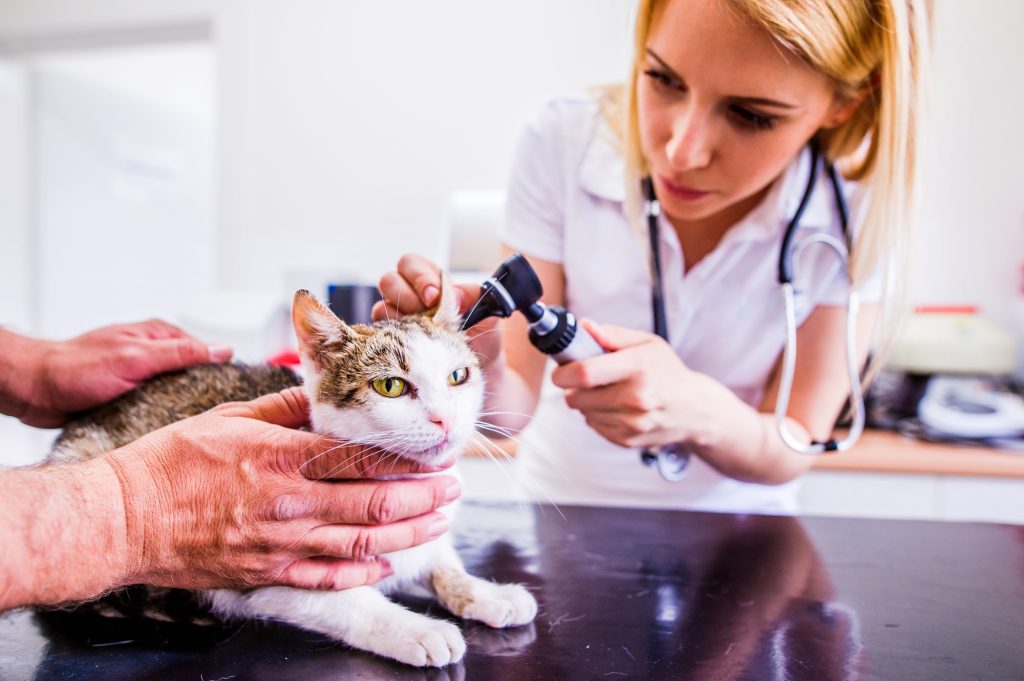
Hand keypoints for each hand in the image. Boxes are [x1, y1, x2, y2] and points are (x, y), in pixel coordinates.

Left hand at [24, 320, 232, 426]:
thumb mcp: (135, 358)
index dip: (221, 373)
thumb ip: (179, 354)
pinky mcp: (130, 399)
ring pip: (175, 396)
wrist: (35, 390)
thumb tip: (223, 350)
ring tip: (190, 429)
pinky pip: (155, 410)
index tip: (235, 394)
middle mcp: (153, 355)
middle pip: (193, 377)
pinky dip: (160, 420)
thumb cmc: (76, 368)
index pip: (205, 353)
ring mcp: (141, 378)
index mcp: (159, 337)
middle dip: (202, 396)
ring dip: (179, 411)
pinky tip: (165, 433)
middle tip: (212, 419)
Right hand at [105, 387, 459, 591]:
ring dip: (410, 533)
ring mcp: (283, 543)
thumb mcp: (230, 416)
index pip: (365, 458)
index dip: (409, 459)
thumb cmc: (170, 463)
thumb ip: (283, 407)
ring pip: (364, 542)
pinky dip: (364, 571)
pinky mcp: (269, 572)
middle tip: (455, 487)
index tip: (436, 454)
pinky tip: (388, 563)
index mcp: (285, 457)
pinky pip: (329, 576)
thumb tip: (318, 394)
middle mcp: (292, 503)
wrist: (124, 518)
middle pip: (378, 502)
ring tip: (441, 522)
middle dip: (426, 496)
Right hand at [373, 253, 503, 368]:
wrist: (476, 367)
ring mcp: (397, 317)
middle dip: (406, 295)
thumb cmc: (480, 334)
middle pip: (389, 280)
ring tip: (422, 331)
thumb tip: (455, 294)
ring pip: (382, 306)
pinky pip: (380, 332)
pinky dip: (393, 336)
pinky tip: (411, 343)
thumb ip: (473, 296)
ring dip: (400, 317)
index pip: (411, 264)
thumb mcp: (486, 312)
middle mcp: (409, 294)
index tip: (434, 296)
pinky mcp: (391, 338)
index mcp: (430, 280)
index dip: (419, 277)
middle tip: (425, 312)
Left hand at [551, 319, 723, 449]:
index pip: (585, 373)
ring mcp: (632, 423)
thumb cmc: (667, 372)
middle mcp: (635, 397)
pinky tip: (616, 407)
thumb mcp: (647, 343)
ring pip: (583, 412)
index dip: (563, 373)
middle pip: (577, 397)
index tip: (560, 371)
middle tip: (584, 379)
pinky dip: (598, 416)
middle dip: (572, 388)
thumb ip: (613, 334)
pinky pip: (595, 426)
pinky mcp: (627, 439)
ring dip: (586, 402)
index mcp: (638, 368)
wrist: (694, 410)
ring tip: (607, 392)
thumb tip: (583, 327)